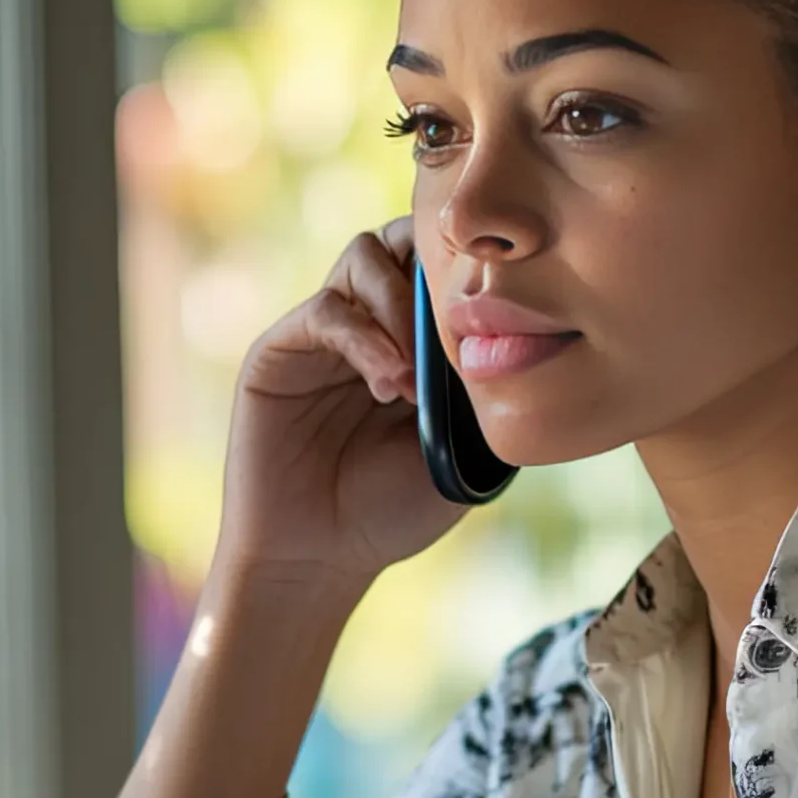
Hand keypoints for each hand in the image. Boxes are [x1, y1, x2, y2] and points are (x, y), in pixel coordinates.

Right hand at [218, 217, 465, 583]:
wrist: (319, 559)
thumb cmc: (390, 512)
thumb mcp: (462, 447)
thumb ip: (480, 385)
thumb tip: (517, 328)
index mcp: (409, 338)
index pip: (438, 261)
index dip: (469, 269)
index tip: (499, 318)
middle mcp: (364, 321)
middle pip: (400, 237)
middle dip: (434, 268)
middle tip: (456, 328)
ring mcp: (319, 333)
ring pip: (362, 256)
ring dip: (400, 304)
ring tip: (416, 376)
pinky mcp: (279, 351)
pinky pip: (326, 310)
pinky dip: (365, 336)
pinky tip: (389, 384)